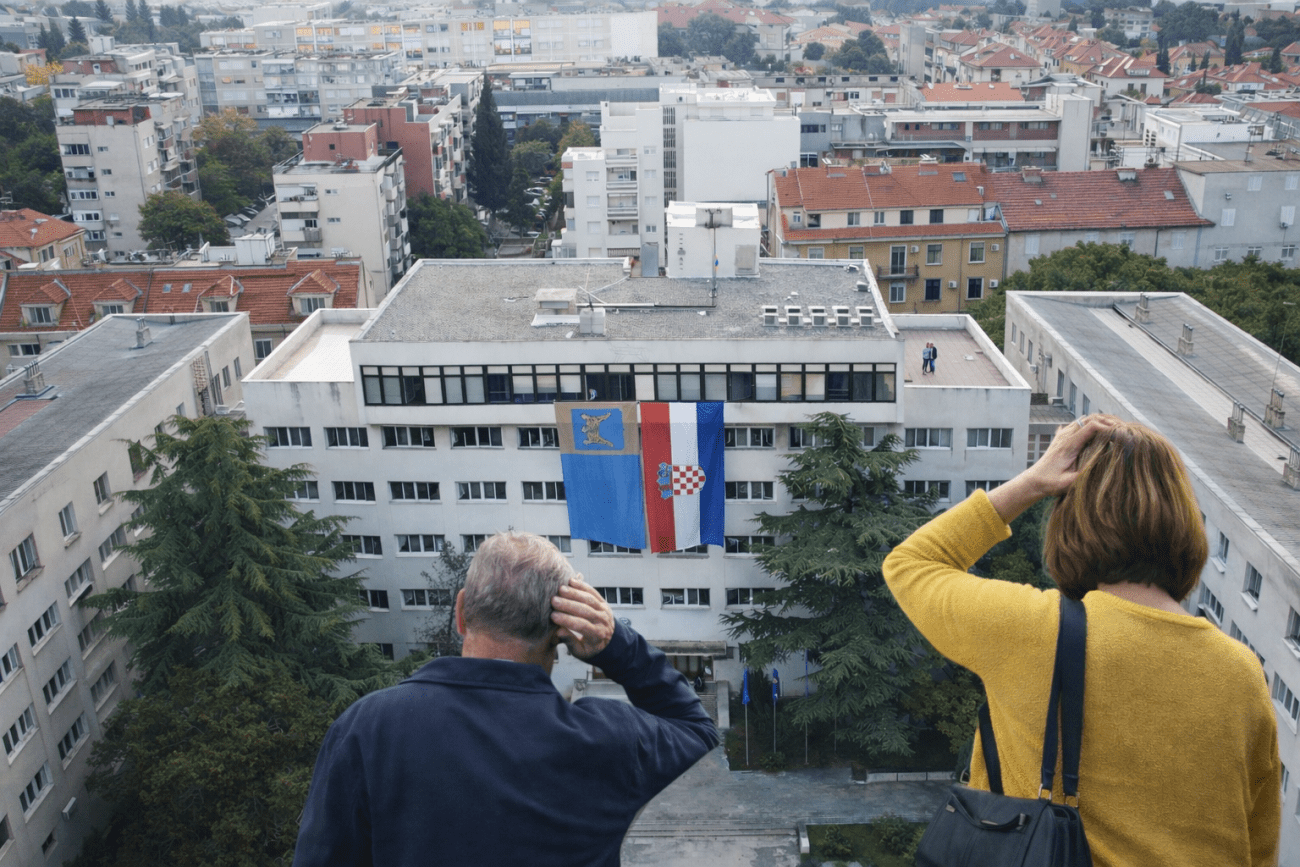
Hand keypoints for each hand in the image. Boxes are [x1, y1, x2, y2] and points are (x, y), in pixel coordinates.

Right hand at [551, 575, 614, 659]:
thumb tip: (558, 631)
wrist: (610, 640)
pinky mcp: (603, 601)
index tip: (553, 616)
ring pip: (589, 599)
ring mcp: (604, 609)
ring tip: (560, 589)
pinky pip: (593, 591)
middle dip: (568, 604)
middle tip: (553, 600)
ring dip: (574, 593)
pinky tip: (571, 581)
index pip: (581, 625)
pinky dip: (582, 585)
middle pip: (585, 610)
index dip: (567, 620)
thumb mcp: (581, 651)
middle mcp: (602, 620)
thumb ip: (570, 642)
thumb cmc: (592, 648)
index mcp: (597, 634)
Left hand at [987, 414, 1116, 522]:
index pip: (1091, 426)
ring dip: (1102, 420)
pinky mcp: (1063, 436)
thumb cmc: (1051, 484)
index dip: (1108, 427)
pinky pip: (1080, 424)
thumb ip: (1086, 472)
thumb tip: (1106, 464)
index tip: (1122, 433)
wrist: (1034, 481)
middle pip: (1090, 418)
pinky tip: (1103, 430)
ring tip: (1118, 428)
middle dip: (1109, 421)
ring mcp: (1063, 434)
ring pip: (1086, 419)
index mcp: (1069, 444)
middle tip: (1124, 429)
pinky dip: (1094, 424)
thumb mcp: (1070, 483)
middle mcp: (1066, 436)